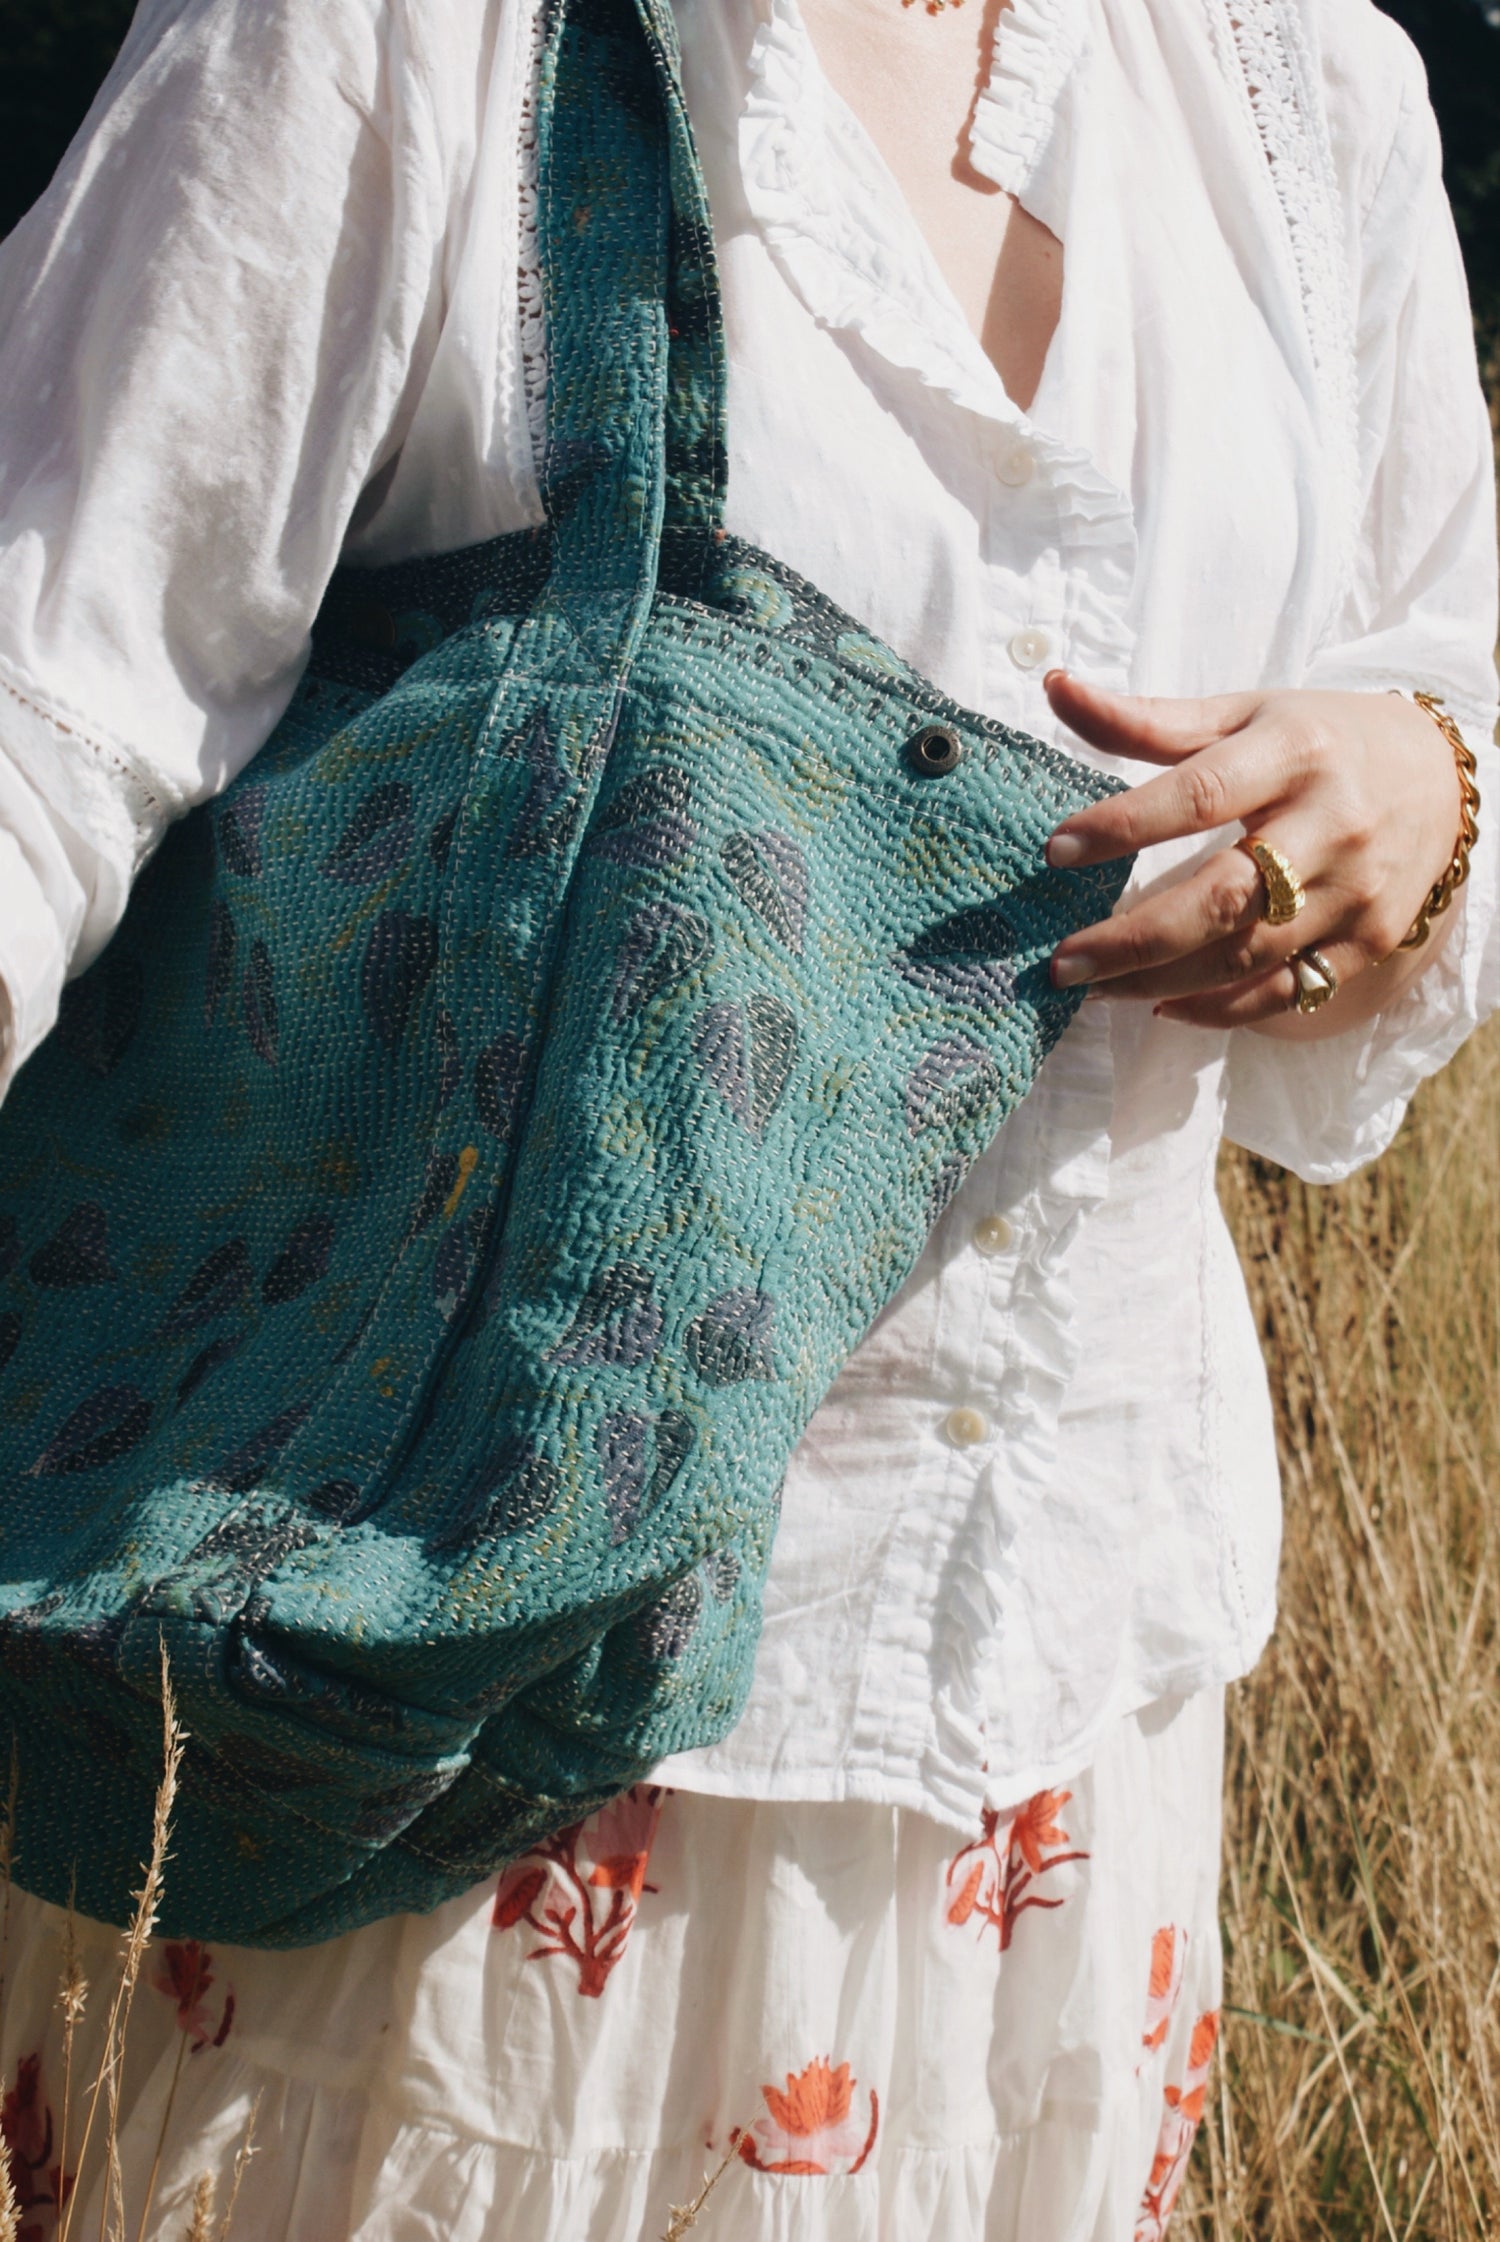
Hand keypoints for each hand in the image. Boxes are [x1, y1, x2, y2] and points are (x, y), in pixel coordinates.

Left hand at [1043, 672, 1463, 1034]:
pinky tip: (1161, 1005)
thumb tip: (1056, 689)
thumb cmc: (1319, 741)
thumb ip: (1147, 719)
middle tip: (1059, 963)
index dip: (1124, 825)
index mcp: (1295, 755)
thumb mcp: (1243, 715)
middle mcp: (1332, 826)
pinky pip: (1285, 993)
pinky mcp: (1368, 942)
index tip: (1055, 850)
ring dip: (1158, 982)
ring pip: (1246, 957)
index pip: (1200, 795)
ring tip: (1091, 987)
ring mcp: (1355, 892)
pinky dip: (1218, 1009)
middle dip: (1132, 939)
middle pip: (1222, 898)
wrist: (1436, 778)